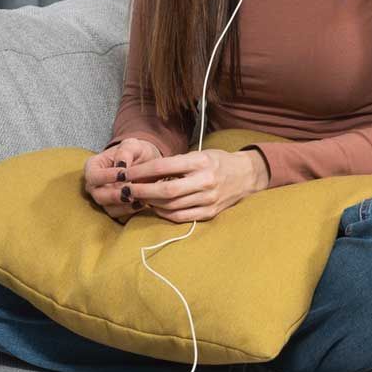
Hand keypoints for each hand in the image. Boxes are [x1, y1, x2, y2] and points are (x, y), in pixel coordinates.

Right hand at [83, 137, 163, 222]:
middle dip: (115, 195)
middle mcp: (94, 186)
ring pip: (108, 208)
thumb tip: (121, 165)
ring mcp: (103, 200)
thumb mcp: (132, 145)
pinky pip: (120, 216)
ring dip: (124, 206)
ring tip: (141, 199)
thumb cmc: (135, 152)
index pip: (93, 175)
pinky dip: (131, 212)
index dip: (107, 176)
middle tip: (131, 192)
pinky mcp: (115, 209)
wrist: (145, 163)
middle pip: (98, 195)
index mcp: (93, 167)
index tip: (124, 174)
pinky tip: (144, 204)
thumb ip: (126, 151)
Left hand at [121, 148, 268, 224]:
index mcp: (200, 162)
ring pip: (171, 206)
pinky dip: (165, 214)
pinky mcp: (210, 213)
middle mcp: (205, 181)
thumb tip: (145, 173)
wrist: (246, 176)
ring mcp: (208, 199)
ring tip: (140, 198)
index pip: (164, 166)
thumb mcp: (199, 154)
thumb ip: (176, 163)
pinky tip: (157, 208)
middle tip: (126, 190)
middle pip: (166, 190)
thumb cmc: (217, 161)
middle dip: (142, 191)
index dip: (141, 171)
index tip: (126, 174)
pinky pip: (181, 217)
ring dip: (151, 203)